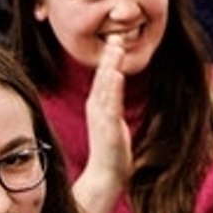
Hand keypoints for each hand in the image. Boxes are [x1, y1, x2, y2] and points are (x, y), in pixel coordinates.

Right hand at [84, 33, 134, 189]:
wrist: (106, 175)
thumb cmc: (111, 150)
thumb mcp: (113, 121)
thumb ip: (113, 104)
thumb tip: (116, 88)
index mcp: (98, 105)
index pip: (104, 77)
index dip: (109, 59)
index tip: (115, 40)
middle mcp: (96, 108)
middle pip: (103, 77)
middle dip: (109, 56)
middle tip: (115, 36)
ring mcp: (101, 117)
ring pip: (105, 87)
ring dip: (109, 66)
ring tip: (115, 49)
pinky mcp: (108, 127)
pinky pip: (110, 104)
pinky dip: (112, 89)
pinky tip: (115, 75)